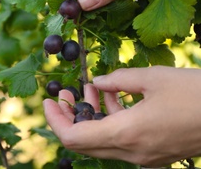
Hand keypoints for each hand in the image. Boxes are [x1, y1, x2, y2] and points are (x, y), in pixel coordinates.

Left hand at [43, 66, 200, 166]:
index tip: (48, 100)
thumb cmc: (195, 94)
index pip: (72, 138)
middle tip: (65, 93)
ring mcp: (144, 157)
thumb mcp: (152, 77)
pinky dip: (110, 121)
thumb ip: (118, 80)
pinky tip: (114, 96)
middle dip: (69, 116)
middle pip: (83, 142)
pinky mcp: (154, 153)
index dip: (54, 119)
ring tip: (91, 87)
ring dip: (91, 116)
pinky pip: (121, 141)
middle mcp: (131, 152)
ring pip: (102, 141)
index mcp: (126, 134)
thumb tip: (98, 82)